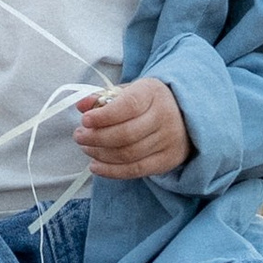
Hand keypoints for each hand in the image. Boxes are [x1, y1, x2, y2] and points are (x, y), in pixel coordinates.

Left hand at [72, 74, 190, 178]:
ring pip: (128, 154)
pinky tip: (95, 166)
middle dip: (97, 138)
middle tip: (79, 136)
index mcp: (153, 93)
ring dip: (100, 154)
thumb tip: (82, 105)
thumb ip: (103, 97)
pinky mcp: (167, 160)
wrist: (183, 116)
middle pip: (126, 134)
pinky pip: (136, 170)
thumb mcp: (128, 91)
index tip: (85, 120)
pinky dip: (112, 171)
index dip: (104, 116)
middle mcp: (164, 116)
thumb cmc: (148, 102)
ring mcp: (168, 140)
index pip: (128, 106)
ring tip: (86, 148)